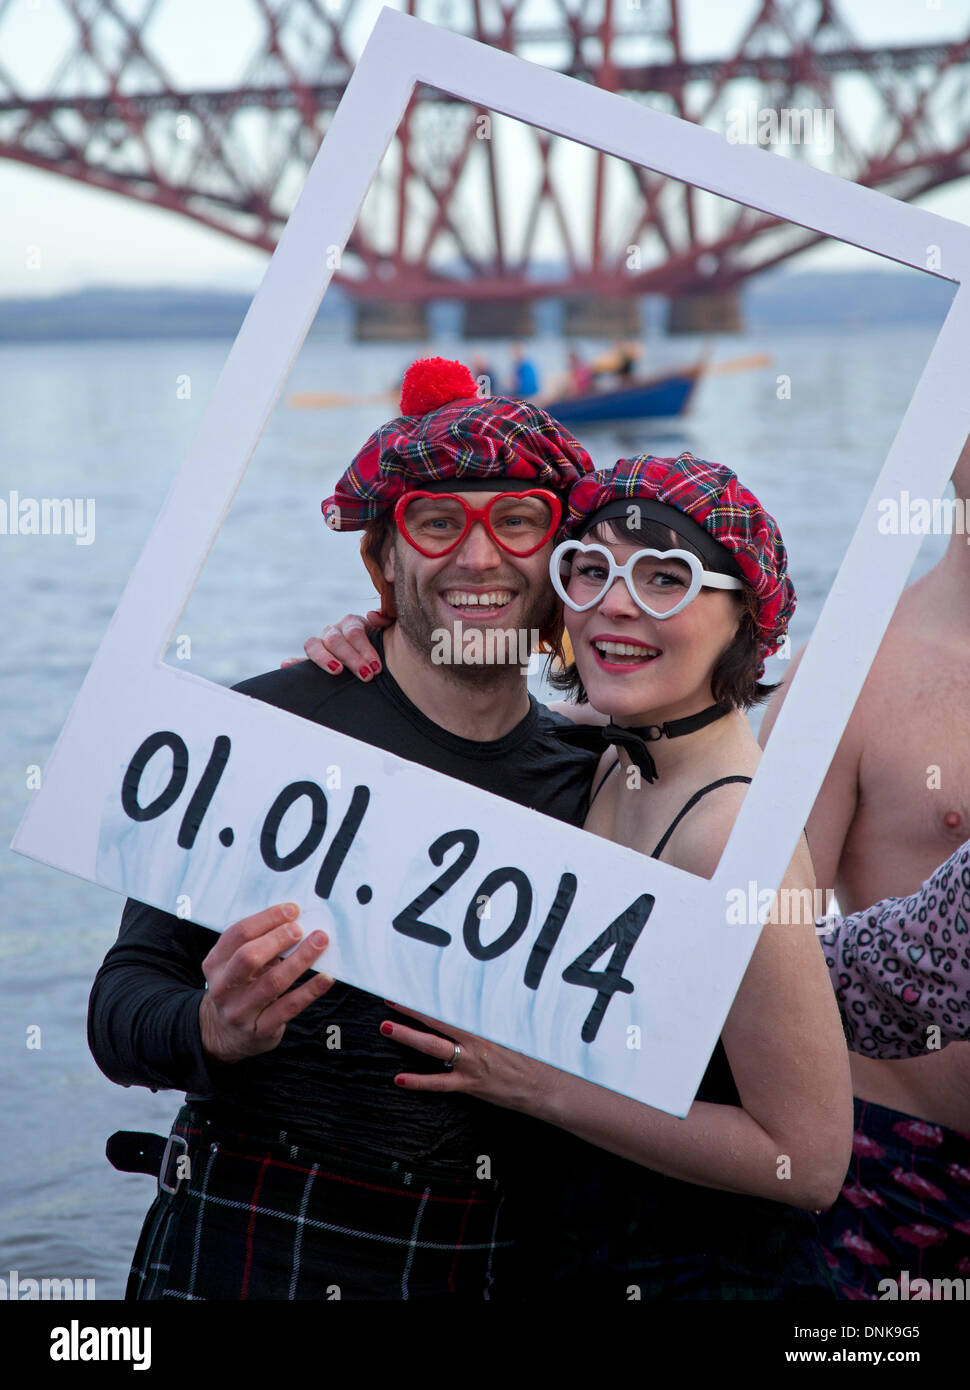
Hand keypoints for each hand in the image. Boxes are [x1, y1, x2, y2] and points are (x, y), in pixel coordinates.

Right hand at [199, 903, 333, 1064]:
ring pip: (272, 982)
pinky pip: (289, 1007)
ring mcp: (240, 1011)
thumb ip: (257, 944)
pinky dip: (310, 991)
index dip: (266, 919)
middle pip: (248, 957)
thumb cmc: (239, 988)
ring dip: (300, 960)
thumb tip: (295, 920)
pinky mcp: (260, 1029)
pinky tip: (326, 977)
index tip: (292, 910)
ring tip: (320, 943)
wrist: (226, 1034)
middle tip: (301, 928)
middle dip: (277, 939)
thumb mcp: (235, 965)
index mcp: (215, 963)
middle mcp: (223, 988)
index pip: (237, 935)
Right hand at [282, 611, 391, 678]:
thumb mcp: (388, 633)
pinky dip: (292, 663)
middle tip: (367, 675)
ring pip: (314, 645)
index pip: (354, 632)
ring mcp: (321, 646)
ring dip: (325, 659)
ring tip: (337, 672)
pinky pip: (298, 660)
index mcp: (352, 624)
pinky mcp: (312, 662)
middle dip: (352, 658)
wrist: (377, 662)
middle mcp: (334, 632)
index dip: (364, 649)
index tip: (376, 668)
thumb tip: (372, 616)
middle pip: (335, 639)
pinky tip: (286, 666)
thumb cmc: (385, 648)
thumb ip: (385, 620)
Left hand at [380, 1001, 560, 1116]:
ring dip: (407, 1036)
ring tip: (386, 1027)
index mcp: (484, 1025)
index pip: (452, 1005)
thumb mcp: (511, 1030)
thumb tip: (472, 1003)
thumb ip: (490, 1018)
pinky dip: (418, 1081)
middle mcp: (474, 1041)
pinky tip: (400, 1079)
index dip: (431, 995)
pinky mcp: (469, 1084)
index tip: (413, 983)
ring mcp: (470, 1063)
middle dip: (411, 1009)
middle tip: (389, 998)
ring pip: (432, 1047)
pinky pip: (439, 1082)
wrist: (544, 1086)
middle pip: (436, 1021)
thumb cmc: (529, 1056)